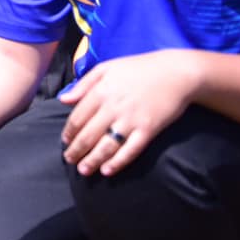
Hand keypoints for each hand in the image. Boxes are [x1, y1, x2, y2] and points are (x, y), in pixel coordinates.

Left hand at [59, 50, 200, 175]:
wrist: (176, 73)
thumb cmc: (138, 68)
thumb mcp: (106, 68)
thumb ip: (83, 84)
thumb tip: (63, 100)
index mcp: (100, 91)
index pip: (77, 118)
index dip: (69, 132)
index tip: (65, 141)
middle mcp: (113, 108)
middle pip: (88, 135)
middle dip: (76, 150)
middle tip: (69, 160)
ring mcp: (131, 120)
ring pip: (106, 146)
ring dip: (92, 160)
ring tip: (83, 170)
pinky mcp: (148, 130)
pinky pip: (130, 150)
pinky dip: (118, 162)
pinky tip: (107, 171)